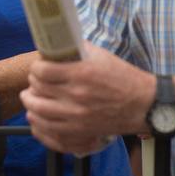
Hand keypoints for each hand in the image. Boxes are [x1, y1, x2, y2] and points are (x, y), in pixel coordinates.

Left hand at [20, 42, 153, 154]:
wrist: (144, 105)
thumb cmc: (123, 78)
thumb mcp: (100, 56)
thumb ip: (76, 49)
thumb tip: (55, 44)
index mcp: (81, 73)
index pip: (41, 71)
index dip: (36, 68)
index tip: (38, 68)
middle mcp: (77, 95)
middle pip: (37, 90)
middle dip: (32, 84)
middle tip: (35, 82)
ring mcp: (77, 116)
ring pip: (37, 111)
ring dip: (30, 103)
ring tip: (31, 98)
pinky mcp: (79, 131)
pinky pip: (47, 129)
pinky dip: (37, 122)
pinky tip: (37, 116)